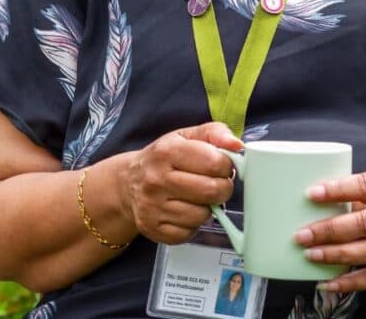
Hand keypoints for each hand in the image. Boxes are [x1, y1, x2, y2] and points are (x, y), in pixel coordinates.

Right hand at [120, 122, 240, 244]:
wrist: (129, 182)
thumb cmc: (164, 158)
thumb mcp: (185, 136)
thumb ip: (215, 133)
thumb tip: (236, 145)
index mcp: (167, 151)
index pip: (214, 162)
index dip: (226, 165)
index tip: (220, 165)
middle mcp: (157, 179)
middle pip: (212, 191)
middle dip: (221, 188)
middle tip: (215, 183)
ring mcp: (153, 206)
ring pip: (203, 215)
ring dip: (207, 208)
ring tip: (197, 197)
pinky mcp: (153, 229)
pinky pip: (189, 233)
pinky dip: (192, 224)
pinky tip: (185, 210)